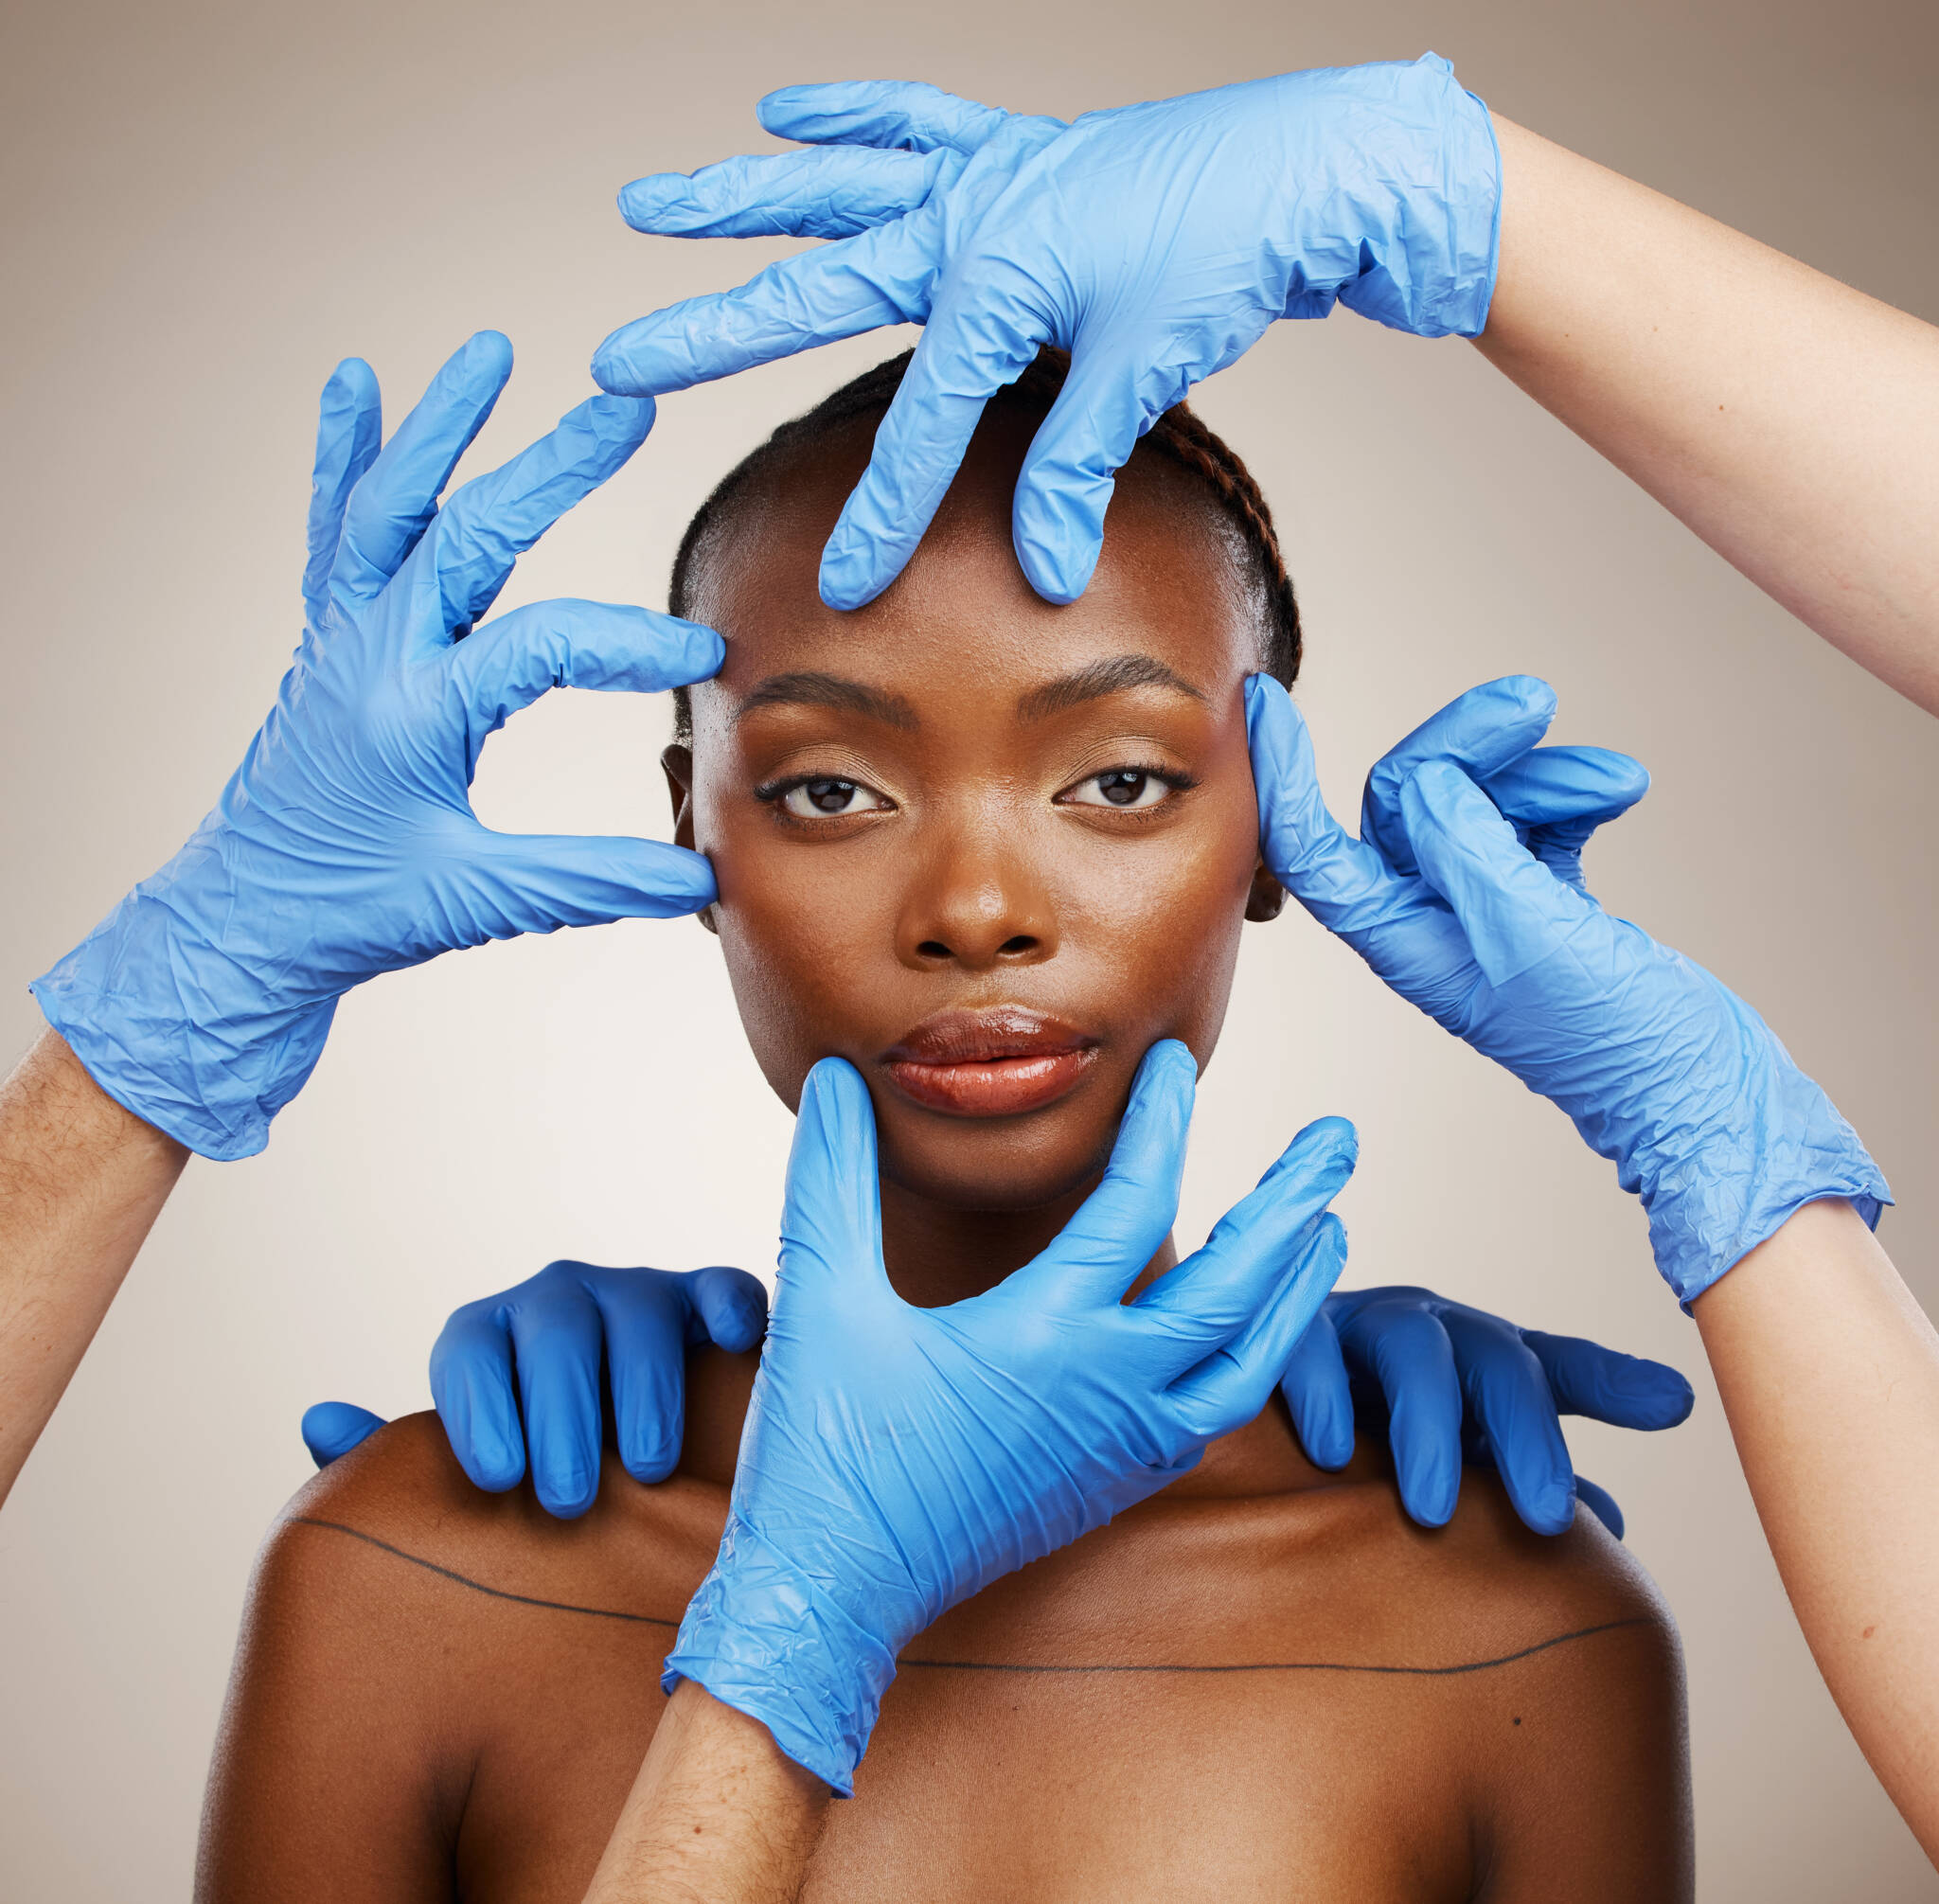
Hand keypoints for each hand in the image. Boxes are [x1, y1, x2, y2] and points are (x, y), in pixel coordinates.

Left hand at [32, 335, 721, 1158]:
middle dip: (552, 467)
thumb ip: (592, 880)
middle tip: (625, 406)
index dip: (627, 643)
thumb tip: (701, 879)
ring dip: (441, 428)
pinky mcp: (329, 639)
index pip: (540, 647)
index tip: (704, 656)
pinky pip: (336, 530)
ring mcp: (343, 639)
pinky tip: (356, 384)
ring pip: (393, 508)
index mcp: (415, 717)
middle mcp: (374, 658)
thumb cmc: (355, 911)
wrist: (244, 919)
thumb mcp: (478, 901)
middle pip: (469, 536)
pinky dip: (348, 455)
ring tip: (488, 350)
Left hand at [300, 1262, 768, 1514]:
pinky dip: (728, 1310)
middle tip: (566, 1498)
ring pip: (636, 1312)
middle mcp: (557, 1304)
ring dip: (643, 1386)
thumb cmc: (540, 1491)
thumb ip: (392, 1463)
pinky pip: (722, 1289)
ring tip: (648, 1470)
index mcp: (489, 1341)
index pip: (469, 1347)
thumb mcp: (467, 1489)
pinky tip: (729, 1349)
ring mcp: (638, 1296)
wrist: (648, 1480)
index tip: (497, 1477)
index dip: (480, 1407)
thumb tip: (320, 1422)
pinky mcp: (710, 1303)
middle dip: (561, 1412)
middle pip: (553, 1330)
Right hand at [593, 56, 1498, 607]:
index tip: (842, 590)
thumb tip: (1045, 573)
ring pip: (839, 186)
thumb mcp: (1143, 367)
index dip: (881, 512)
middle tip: (624, 360)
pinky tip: (788, 105)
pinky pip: (921, 122)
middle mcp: (970, 214)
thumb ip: (1078, 468)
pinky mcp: (1021, 155)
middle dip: (716, 332)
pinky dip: (858, 112)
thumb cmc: (1231, 251)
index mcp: (993, 273)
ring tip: (653, 204)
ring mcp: (989, 174)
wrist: (1313, 164)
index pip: (918, 419)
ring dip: (743, 198)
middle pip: (819, 283)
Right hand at [668, 1043, 1354, 1791]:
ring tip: (1330, 1232)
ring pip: (1248, 1364)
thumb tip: (835, 1081)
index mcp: (1043, 1335)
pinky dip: (1251, 1362)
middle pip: (1236, 1286)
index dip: (1160, 1122)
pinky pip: (1214, 1417)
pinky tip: (1247, 1338)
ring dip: (1293, 1290)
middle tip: (1341, 1139)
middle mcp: (1105, 1391)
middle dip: (1295, 1204)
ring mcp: (1119, 1448)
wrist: (832, 1598)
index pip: (1134, 1204)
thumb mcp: (822, 1301)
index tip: (1173, 1061)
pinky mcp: (1112, 1487)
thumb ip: (832, 1180)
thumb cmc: (824, 1453)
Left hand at [1246, 674, 1889, 1302]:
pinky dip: (1570, 798)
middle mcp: (1432, 923)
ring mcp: (1487, 911)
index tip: (1267, 704)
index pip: (1313, 849)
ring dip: (1542, 775)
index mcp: (1403, 941)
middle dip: (1466, 747)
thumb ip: (1470, 854)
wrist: (1702, 1091)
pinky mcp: (1542, 902)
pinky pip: (1532, 821)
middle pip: (1410, 802)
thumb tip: (1423, 786)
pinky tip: (1617, 792)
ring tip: (1610, 781)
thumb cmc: (1616, 1042)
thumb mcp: (1534, 938)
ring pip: (1479, 803)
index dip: (1284, 777)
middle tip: (1529, 702)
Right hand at [1282, 1287, 1693, 1536]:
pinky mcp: (1287, 1333)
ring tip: (1436, 1509)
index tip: (1673, 1409)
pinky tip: (1334, 1454)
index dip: (1613, 1384)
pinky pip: (1306, 1345)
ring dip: (1428, 1423)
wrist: (1259, 1378)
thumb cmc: (1378, 1426)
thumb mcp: (1461, 1452)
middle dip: (1524, 1433)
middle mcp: (1431, 1329)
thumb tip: (1619, 1530)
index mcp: (1482, 1357)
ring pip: (1410, 1348)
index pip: (1556, 1368)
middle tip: (1548, 1517)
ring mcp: (1359, 1324)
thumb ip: (1533, 1479)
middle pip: (1493, 1359)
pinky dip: (1322, 1392)